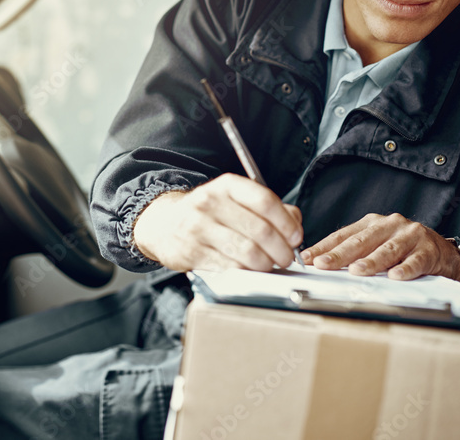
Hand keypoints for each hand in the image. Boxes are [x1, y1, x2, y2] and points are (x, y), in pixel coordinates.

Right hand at [132, 173, 303, 271]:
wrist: (164, 224)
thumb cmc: (209, 214)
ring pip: (246, 252)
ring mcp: (197, 228)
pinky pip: (229, 267)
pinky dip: (245, 272)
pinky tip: (249, 271)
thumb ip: (270, 208)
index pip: (264, 201)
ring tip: (269, 266)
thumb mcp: (236, 201)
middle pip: (259, 230)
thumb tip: (295, 223)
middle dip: (281, 250)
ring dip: (265, 264)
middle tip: (287, 258)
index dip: (286, 223)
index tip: (295, 237)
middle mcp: (209, 202)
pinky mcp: (190, 252)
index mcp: (226, 186)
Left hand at [301, 212, 459, 281]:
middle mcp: (390, 225)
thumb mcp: (377, 246)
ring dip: (371, 261)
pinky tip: (395, 276)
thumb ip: (353, 252)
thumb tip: (320, 263)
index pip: (343, 235)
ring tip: (356, 271)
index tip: (306, 259)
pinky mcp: (429, 250)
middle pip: (361, 241)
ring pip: (387, 250)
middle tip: (323, 264)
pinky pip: (416, 261)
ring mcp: (410, 236)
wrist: (445, 255)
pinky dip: (405, 269)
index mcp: (373, 223)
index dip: (324, 247)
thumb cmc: (404, 250)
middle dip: (340, 254)